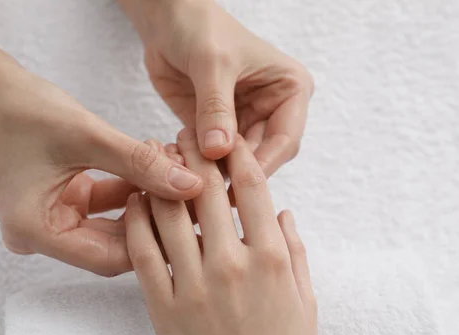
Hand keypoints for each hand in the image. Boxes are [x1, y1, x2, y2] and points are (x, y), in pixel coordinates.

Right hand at [0, 50, 202, 275]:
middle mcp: (41, 237)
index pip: (110, 258)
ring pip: (114, 226)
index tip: (189, 214)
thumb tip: (192, 185)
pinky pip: (106, 208)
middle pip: (114, 245)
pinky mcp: (62, 204)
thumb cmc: (27, 109)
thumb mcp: (89, 136)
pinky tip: (156, 164)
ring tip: (177, 170)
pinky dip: (131, 189)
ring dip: (146, 200)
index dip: (154, 237)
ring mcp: (51, 221)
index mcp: (35, 233)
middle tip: (191, 192)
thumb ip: (141, 164)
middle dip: (154, 217)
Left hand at [120, 0, 313, 174]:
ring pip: (236, 164)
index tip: (237, 182)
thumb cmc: (201, 29)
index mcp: (290, 91)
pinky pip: (211, 159)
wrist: (168, 20)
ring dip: (213, 172)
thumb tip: (219, 151)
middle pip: (263, 158)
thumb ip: (216, 107)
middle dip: (236, 173)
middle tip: (208, 188)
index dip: (263, 163)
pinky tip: (178, 165)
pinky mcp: (216, 131)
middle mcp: (272, 111)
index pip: (286, 139)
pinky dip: (196, 165)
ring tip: (188, 176)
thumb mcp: (212, 63)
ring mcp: (243, 124)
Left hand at [125, 128, 317, 334]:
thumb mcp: (306, 304)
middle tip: (182, 133)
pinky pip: (144, 254)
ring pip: (170, 215)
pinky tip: (133, 201)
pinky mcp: (165, 308)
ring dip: (160, 179)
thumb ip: (297, 253)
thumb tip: (283, 212)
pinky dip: (136, 221)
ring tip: (153, 156)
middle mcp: (234, 264)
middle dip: (193, 153)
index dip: (235, 154)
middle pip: (206, 191)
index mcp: (273, 259)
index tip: (225, 136)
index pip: (251, 188)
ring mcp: (196, 285)